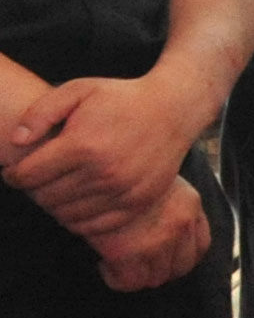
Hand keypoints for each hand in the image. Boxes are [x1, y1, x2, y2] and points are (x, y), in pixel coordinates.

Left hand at [2, 70, 204, 234]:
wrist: (174, 109)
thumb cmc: (121, 98)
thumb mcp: (77, 90)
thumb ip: (40, 113)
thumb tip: (15, 142)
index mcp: (82, 145)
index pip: (28, 175)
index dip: (13, 175)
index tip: (13, 171)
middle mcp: (103, 172)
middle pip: (45, 197)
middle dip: (33, 190)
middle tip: (37, 179)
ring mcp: (123, 190)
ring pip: (67, 215)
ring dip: (54, 206)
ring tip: (56, 189)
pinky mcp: (138, 202)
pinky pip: (95, 226)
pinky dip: (78, 220)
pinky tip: (76, 203)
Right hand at [88, 178, 210, 292]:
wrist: (96, 167)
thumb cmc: (121, 170)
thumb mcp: (159, 179)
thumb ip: (171, 203)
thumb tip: (163, 231)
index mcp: (190, 205)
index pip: (199, 247)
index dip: (179, 258)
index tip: (161, 258)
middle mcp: (180, 224)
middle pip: (179, 267)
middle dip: (158, 269)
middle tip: (136, 263)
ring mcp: (156, 240)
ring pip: (154, 278)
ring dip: (137, 274)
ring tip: (118, 263)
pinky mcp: (126, 251)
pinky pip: (129, 282)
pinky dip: (117, 279)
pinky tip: (105, 265)